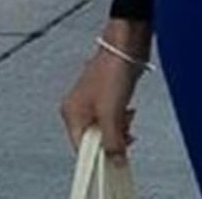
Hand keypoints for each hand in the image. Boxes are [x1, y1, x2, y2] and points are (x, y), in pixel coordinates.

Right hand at [59, 21, 149, 163]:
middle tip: (125, 133)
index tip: (114, 158)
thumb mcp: (111, 111)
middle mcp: (79, 107)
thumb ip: (112, 139)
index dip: (98, 154)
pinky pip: (114, 114)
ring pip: (106, 125)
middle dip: (111, 137)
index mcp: (71, 112)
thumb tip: (115, 160)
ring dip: (119, 126)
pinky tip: (129, 109)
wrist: (128, 41)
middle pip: (94, 137)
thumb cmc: (113, 67)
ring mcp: (95, 99)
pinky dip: (123, 116)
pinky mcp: (109, 92)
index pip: (80, 147)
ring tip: (127, 116)